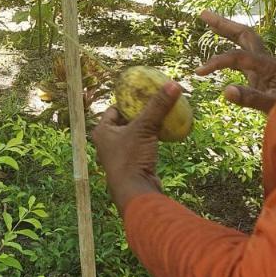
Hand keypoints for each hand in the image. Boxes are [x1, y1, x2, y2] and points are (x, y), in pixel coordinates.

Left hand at [93, 81, 181, 213]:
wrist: (135, 191)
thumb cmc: (132, 158)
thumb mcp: (145, 128)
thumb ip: (158, 106)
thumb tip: (173, 84)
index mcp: (102, 131)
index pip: (115, 108)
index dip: (130, 101)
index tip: (145, 95)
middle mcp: (108, 142)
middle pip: (126, 121)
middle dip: (141, 113)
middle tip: (157, 104)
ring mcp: (119, 154)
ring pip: (135, 134)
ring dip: (148, 127)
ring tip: (162, 117)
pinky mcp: (132, 164)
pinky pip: (142, 146)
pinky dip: (152, 140)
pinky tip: (164, 135)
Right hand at [195, 11, 275, 113]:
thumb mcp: (273, 108)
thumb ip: (252, 98)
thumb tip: (226, 91)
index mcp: (268, 66)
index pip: (236, 56)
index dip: (217, 62)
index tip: (198, 73)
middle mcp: (267, 60)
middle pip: (244, 34)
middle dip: (223, 24)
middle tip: (203, 14)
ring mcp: (266, 65)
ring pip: (246, 40)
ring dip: (228, 30)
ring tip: (209, 22)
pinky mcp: (266, 73)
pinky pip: (247, 53)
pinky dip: (233, 46)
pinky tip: (225, 52)